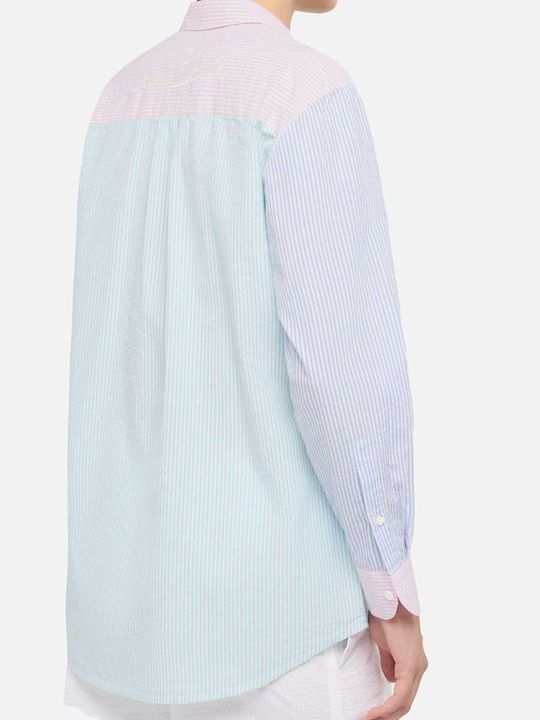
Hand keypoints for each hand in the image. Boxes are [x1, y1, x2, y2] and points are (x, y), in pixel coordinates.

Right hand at [366, 602, 427, 718]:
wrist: (390, 602)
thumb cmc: (387, 617)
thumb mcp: (385, 644)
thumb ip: (389, 662)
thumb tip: (390, 678)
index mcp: (414, 663)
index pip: (405, 693)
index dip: (390, 707)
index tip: (374, 714)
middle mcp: (419, 668)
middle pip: (406, 702)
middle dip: (388, 715)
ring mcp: (417, 668)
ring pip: (405, 701)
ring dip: (386, 714)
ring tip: (369, 719)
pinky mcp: (411, 666)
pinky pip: (400, 695)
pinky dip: (387, 707)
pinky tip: (375, 713)